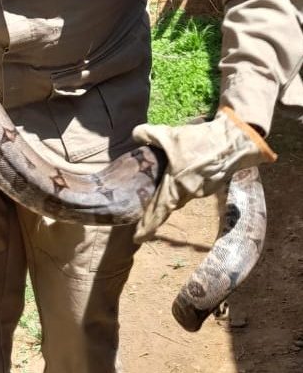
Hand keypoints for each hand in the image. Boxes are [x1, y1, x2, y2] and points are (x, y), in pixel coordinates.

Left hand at [132, 106, 276, 242]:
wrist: (236, 141)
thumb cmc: (200, 140)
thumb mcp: (170, 135)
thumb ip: (148, 134)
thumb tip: (135, 135)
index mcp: (176, 185)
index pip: (159, 211)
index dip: (147, 226)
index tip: (137, 238)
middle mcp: (188, 193)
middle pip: (168, 202)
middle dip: (157, 206)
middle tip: (143, 209)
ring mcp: (201, 191)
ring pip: (180, 194)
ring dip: (173, 189)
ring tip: (167, 180)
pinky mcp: (211, 186)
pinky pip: (192, 188)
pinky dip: (185, 182)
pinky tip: (185, 169)